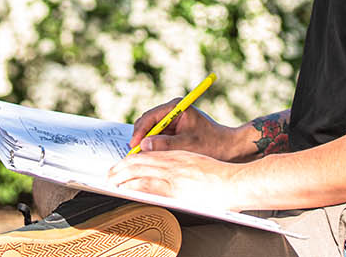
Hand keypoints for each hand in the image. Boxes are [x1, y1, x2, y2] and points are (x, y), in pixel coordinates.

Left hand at [107, 150, 246, 211]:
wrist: (236, 181)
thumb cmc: (222, 177)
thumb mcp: (197, 164)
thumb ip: (181, 166)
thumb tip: (170, 174)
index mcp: (177, 156)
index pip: (148, 155)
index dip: (131, 160)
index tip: (122, 166)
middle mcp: (172, 162)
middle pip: (139, 161)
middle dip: (120, 168)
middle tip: (110, 175)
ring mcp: (173, 175)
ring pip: (139, 172)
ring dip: (122, 177)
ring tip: (112, 183)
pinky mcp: (175, 189)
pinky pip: (148, 186)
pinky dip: (133, 187)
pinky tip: (125, 190)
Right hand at [129, 99, 241, 160]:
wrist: (229, 148)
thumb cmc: (213, 144)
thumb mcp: (188, 145)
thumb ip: (165, 144)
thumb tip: (143, 145)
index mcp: (177, 107)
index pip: (151, 117)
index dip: (140, 131)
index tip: (134, 145)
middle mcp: (172, 111)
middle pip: (147, 123)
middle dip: (141, 138)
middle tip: (134, 154)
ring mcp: (171, 121)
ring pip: (150, 131)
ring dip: (146, 143)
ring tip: (141, 157)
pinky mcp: (172, 131)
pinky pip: (157, 137)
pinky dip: (153, 146)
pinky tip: (151, 157)